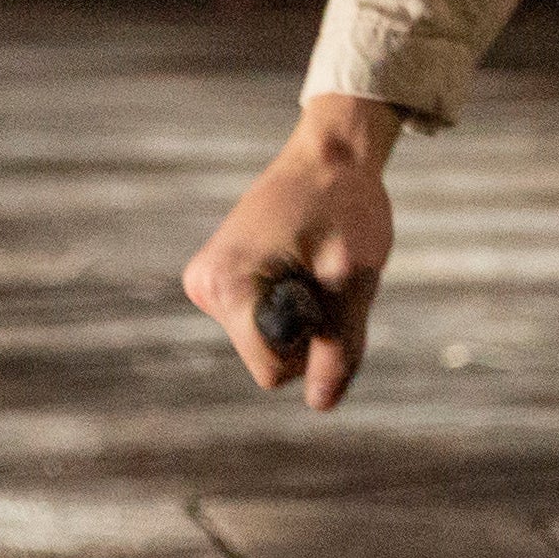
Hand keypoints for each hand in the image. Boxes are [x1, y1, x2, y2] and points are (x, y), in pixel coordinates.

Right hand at [182, 92, 402, 409]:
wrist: (330, 153)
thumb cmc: (346, 205)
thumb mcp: (354, 279)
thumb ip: (340, 346)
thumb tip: (322, 404)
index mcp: (228, 286)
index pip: (273, 370)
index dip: (315, 344)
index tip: (327, 290)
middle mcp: (204, 287)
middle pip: (268, 358)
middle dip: (307, 329)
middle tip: (323, 271)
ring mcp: (206, 283)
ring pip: (266, 342)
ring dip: (300, 314)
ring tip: (311, 260)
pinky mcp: (217, 279)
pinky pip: (261, 320)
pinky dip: (289, 302)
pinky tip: (297, 260)